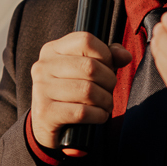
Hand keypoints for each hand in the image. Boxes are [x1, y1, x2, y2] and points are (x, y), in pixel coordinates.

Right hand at [30, 32, 131, 148]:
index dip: (105, 54)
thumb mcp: (85, 70)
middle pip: (90, 67)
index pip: (85, 40)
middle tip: (109, 90)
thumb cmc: (71, 92)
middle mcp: (43, 67)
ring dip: (106, 100)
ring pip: (88, 91)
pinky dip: (99, 115)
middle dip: (109, 81)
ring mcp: (41, 90)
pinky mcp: (45, 113)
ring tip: (106, 104)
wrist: (46, 124)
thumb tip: (125, 56)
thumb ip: (107, 57)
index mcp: (52, 50)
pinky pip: (83, 112)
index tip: (108, 67)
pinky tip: (99, 115)